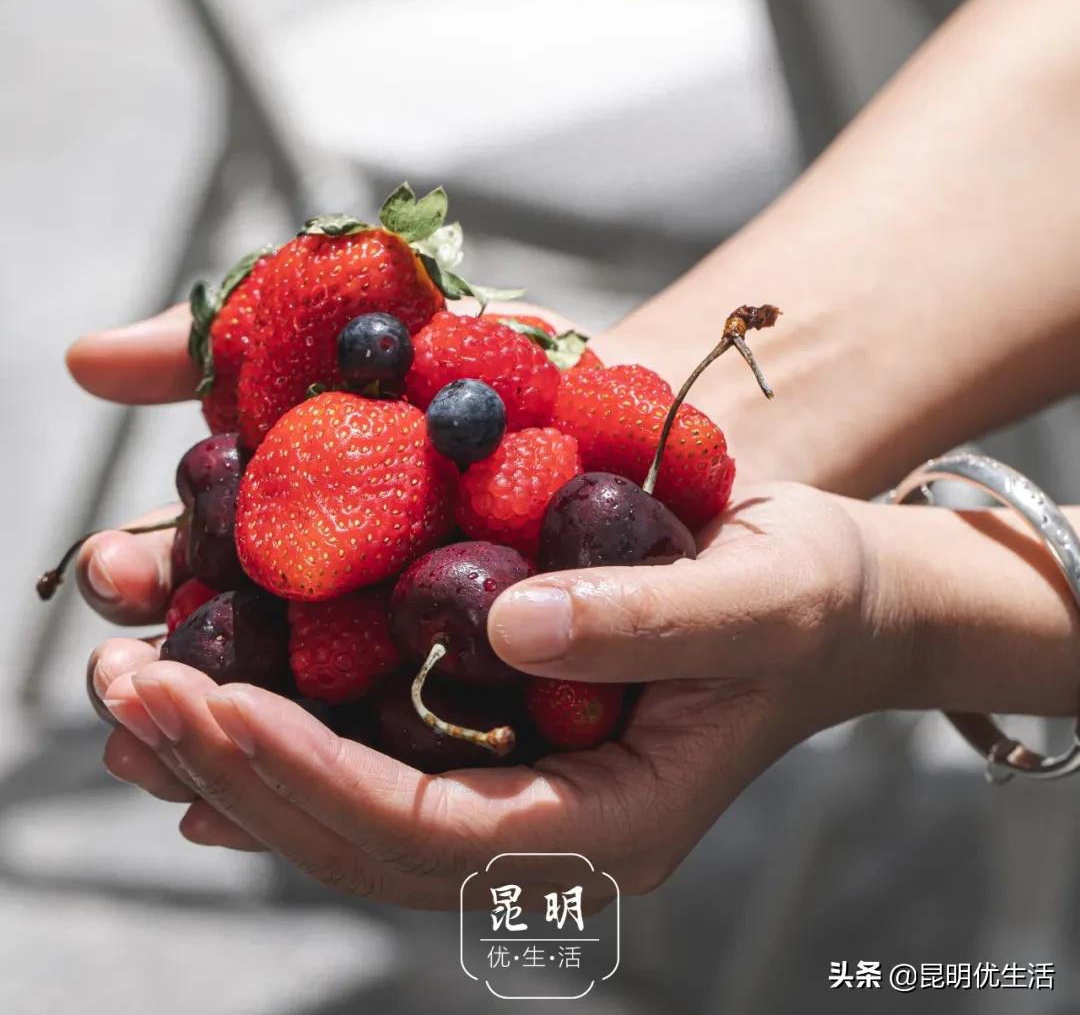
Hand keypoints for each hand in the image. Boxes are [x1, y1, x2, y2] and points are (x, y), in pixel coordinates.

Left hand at [69, 302, 894, 904]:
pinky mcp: (504, 748)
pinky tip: (211, 723)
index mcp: (615, 824)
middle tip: (126, 692)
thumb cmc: (812, 592)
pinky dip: (286, 751)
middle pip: (366, 835)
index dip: (311, 775)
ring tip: (134, 696)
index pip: (431, 826)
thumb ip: (644, 613)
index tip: (210, 705)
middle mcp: (553, 835)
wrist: (840, 599)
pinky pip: (375, 769)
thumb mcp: (756, 591)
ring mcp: (524, 799)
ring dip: (237, 762)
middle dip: (237, 770)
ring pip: (355, 813)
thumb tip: (501, 625)